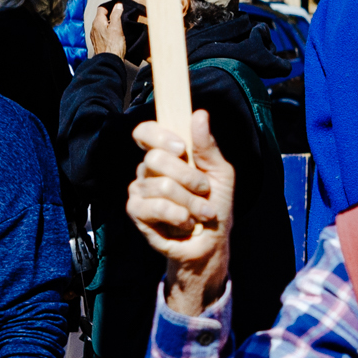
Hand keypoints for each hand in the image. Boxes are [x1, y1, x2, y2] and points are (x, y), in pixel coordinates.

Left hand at [88, 0, 127, 58]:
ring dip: (109, 22)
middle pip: (101, 16)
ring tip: (119, 23)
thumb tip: (118, 4)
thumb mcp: (117, 27)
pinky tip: (114, 33)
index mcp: (97, 22)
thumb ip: (116, 14)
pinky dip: (108, 29)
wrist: (109, 62)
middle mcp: (94, 28)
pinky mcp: (98, 43)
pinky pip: (102, 32)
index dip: (110, 4)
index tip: (118, 4)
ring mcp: (95, 36)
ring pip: (101, 24)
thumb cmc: (114, 45)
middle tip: (120, 12)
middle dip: (110, 13)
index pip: (102, 7)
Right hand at [130, 110, 233, 313]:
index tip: (180, 148)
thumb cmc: (215, 204)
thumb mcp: (221, 173)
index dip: (158, 135)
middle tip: (203, 190)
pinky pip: (156, 207)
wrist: (210, 242)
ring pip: (161, 185)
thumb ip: (208, 147)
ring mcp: (139, 190)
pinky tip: (187, 223)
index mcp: (166, 154)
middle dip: (189, 177)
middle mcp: (148, 169)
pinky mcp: (136, 212)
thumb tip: (199, 115)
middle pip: (155, 158)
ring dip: (191, 202)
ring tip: (201, 212)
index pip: (145, 132)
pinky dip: (180, 216)